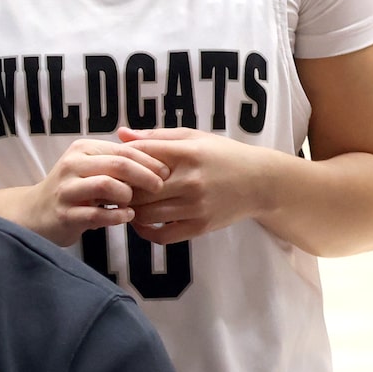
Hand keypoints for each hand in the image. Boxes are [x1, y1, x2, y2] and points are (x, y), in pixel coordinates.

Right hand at [21, 137, 167, 245]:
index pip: (124, 150)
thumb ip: (117, 161)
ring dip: (128, 195)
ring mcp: (67, 190)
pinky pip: (97, 213)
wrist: (36, 213)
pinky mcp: (65, 214)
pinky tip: (127, 216)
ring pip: (106, 185)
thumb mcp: (91, 168)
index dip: (149, 160)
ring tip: (136, 204)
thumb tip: (157, 158)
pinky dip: (117, 215)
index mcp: (83, 149)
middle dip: (145, 175)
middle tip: (160, 186)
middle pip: (118, 164)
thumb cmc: (73, 190)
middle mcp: (72, 165)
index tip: (166, 171)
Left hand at [114, 127, 286, 241]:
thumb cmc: (223, 155)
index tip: (114, 165)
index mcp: (187, 153)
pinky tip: (142, 223)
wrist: (260, 182)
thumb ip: (156, 137)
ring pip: (146, 214)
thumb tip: (121, 135)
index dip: (121, 161)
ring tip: (125, 204)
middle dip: (121, 190)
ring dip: (130, 211)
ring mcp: (195, 207)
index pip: (140, 156)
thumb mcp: (193, 137)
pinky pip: (162, 236)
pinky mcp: (200, 227)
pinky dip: (145, 232)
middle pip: (138, 190)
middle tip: (112, 188)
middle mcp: (190, 181)